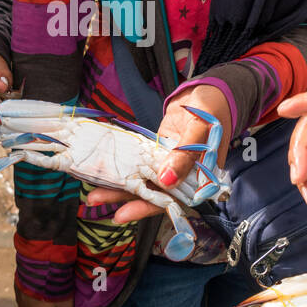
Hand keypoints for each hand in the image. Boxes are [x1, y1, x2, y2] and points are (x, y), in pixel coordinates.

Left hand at [85, 84, 231, 224]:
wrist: (205, 93)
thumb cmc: (211, 109)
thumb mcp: (200, 129)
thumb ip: (185, 154)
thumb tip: (166, 180)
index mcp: (200, 179)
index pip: (172, 201)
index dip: (148, 208)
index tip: (125, 213)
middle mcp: (182, 177)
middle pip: (153, 194)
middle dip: (124, 199)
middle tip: (98, 200)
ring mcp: (167, 165)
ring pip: (142, 181)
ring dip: (119, 186)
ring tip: (95, 192)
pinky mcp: (156, 154)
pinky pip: (138, 165)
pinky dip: (123, 168)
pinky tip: (104, 171)